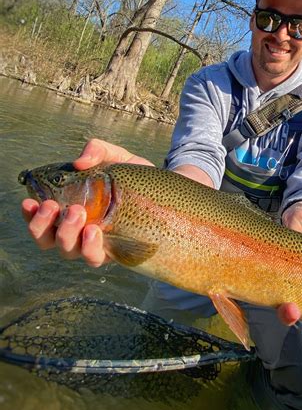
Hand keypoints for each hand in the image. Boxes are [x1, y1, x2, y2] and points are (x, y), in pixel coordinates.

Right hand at [21, 138, 153, 266]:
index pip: (40, 220)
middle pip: (47, 241)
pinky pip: (95, 258)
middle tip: (53, 207)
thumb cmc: (131, 174)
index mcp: (68, 210)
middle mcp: (77, 231)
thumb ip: (96, 151)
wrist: (164, 187)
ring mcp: (95, 243)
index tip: (29, 202)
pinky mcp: (115, 252)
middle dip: (44, 226)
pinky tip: (94, 231)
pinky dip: (90, 248)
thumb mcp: (113, 156)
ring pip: (68, 251)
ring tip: (78, 213)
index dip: (30, 215)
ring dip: (66, 234)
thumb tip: (81, 161)